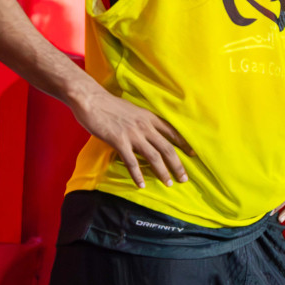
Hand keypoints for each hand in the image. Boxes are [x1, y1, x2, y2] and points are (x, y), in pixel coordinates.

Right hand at [70, 86, 189, 188]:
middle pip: (167, 148)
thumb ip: (142, 121)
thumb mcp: (133, 110)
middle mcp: (145, 126)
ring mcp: (133, 134)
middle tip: (184, 178)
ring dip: (162, 171)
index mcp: (149, 117)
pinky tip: (142, 184)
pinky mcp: (119, 141)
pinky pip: (131, 161)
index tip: (193, 154)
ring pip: (154, 156)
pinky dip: (137, 174)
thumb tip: (147, 132)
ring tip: (168, 183)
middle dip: (177, 165)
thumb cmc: (109, 104)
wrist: (90, 99)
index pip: (173, 132)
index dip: (184, 144)